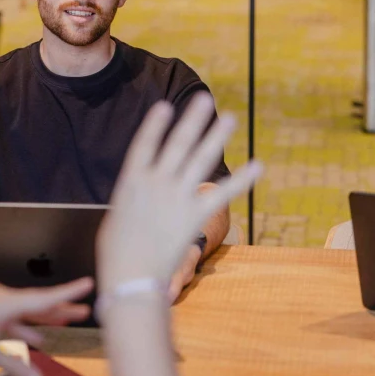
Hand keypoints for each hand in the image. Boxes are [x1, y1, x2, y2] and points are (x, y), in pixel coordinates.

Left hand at [0, 278, 93, 375]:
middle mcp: (4, 298)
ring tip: (65, 322)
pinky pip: (14, 318)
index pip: (45, 298)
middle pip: (40, 304)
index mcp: (7, 302)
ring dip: (45, 318)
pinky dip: (26, 327)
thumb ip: (15, 366)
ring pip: (27, 311)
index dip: (69, 292)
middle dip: (63, 307)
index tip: (88, 283)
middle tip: (86, 309)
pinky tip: (35, 338)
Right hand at [97, 93, 262, 292]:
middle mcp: (156, 182)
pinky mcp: (195, 215)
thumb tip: (142, 195)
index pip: (145, 144)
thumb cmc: (116, 251)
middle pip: (178, 144)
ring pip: (201, 159)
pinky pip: (223, 193)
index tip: (165, 106)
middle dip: (192, 120)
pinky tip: (258, 166)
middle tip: (205, 99)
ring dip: (216, 137)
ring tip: (230, 118)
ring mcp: (177, 197)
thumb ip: (132, 199)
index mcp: (131, 180)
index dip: (155, 124)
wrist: (131, 276)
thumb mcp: (116, 216)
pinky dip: (242, 180)